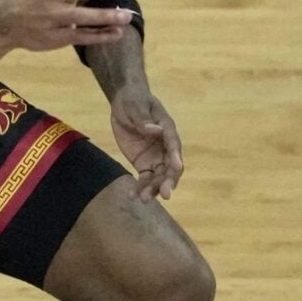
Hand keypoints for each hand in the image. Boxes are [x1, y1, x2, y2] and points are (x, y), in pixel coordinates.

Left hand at [110, 84, 184, 199]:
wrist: (124, 103)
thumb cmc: (134, 101)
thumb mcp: (137, 107)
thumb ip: (144, 120)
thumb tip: (155, 130)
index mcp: (167, 130)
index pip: (174, 145)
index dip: (176, 157)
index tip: (177, 167)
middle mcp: (165, 147)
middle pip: (170, 166)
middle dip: (169, 181)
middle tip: (165, 195)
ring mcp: (155, 157)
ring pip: (159, 177)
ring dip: (154, 189)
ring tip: (144, 199)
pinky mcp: (143, 163)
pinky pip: (145, 178)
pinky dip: (141, 188)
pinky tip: (133, 196)